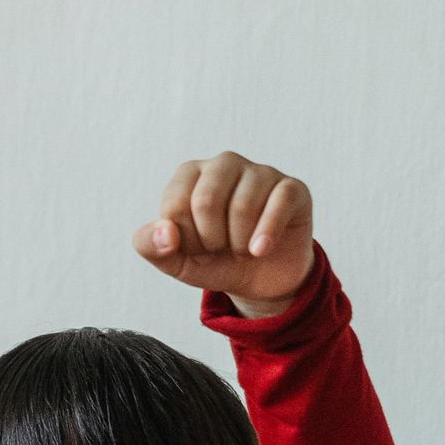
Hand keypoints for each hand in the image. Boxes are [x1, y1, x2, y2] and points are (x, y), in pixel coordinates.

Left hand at [132, 151, 316, 317]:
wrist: (259, 281)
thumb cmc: (212, 261)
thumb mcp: (175, 261)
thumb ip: (152, 247)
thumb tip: (166, 232)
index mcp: (190, 173)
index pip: (174, 207)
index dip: (184, 240)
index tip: (195, 246)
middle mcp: (224, 163)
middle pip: (206, 201)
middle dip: (211, 240)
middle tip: (220, 248)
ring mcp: (261, 172)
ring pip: (242, 206)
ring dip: (239, 243)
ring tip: (242, 247)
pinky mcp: (292, 188)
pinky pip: (278, 205)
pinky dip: (266, 235)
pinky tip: (261, 250)